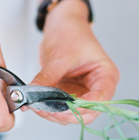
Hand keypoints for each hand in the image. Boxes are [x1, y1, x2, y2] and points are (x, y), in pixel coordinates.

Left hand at [29, 0, 118, 124]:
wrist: (62, 25)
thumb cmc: (70, 34)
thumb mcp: (59, 56)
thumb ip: (47, 78)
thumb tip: (32, 94)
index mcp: (106, 75)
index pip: (101, 99)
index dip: (83, 107)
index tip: (63, 108)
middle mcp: (98, 88)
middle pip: (88, 112)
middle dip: (67, 114)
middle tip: (46, 109)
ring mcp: (84, 92)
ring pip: (74, 114)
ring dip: (55, 114)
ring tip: (37, 106)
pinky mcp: (70, 94)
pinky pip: (62, 109)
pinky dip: (49, 109)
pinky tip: (36, 104)